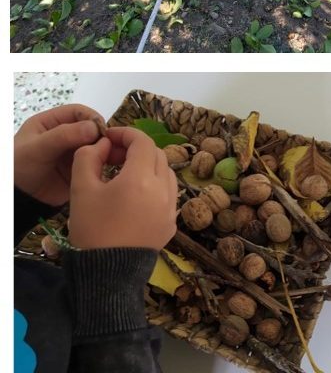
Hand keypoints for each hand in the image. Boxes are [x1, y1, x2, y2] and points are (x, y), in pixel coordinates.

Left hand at [14, 105, 104, 206]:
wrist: (19, 199)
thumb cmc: (20, 167)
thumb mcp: (37, 148)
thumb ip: (63, 136)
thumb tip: (94, 127)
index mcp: (51, 123)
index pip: (77, 112)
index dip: (91, 117)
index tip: (101, 130)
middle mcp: (65, 134)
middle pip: (91, 128)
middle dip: (101, 135)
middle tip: (110, 145)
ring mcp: (74, 151)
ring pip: (97, 144)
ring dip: (106, 148)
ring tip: (114, 156)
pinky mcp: (81, 166)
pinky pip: (97, 161)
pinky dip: (105, 161)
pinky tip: (110, 165)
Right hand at [68, 127, 176, 250]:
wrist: (107, 274)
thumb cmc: (92, 229)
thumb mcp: (81, 190)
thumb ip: (88, 158)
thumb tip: (102, 144)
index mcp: (141, 179)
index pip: (142, 142)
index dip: (126, 134)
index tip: (109, 137)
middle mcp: (163, 190)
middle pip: (156, 155)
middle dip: (136, 149)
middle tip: (113, 156)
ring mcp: (171, 207)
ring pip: (166, 173)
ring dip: (148, 165)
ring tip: (124, 174)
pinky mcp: (172, 222)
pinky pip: (168, 193)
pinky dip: (155, 185)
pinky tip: (135, 195)